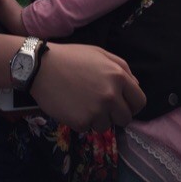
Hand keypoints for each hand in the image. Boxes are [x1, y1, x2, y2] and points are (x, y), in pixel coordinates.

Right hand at [30, 43, 145, 131]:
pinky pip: (87, 128)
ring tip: (81, 103)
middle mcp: (111, 95)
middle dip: (115, 114)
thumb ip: (122, 68)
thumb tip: (136, 86)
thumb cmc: (70, 57)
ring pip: (106, 126)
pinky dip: (80, 121)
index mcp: (118, 76)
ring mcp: (96, 110)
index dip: (131, 104)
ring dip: (96, 118)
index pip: (140, 102)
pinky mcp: (81, 122)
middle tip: (99, 106)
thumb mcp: (99, 53)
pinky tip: (70, 106)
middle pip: (125, 118)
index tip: (121, 104)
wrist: (40, 67)